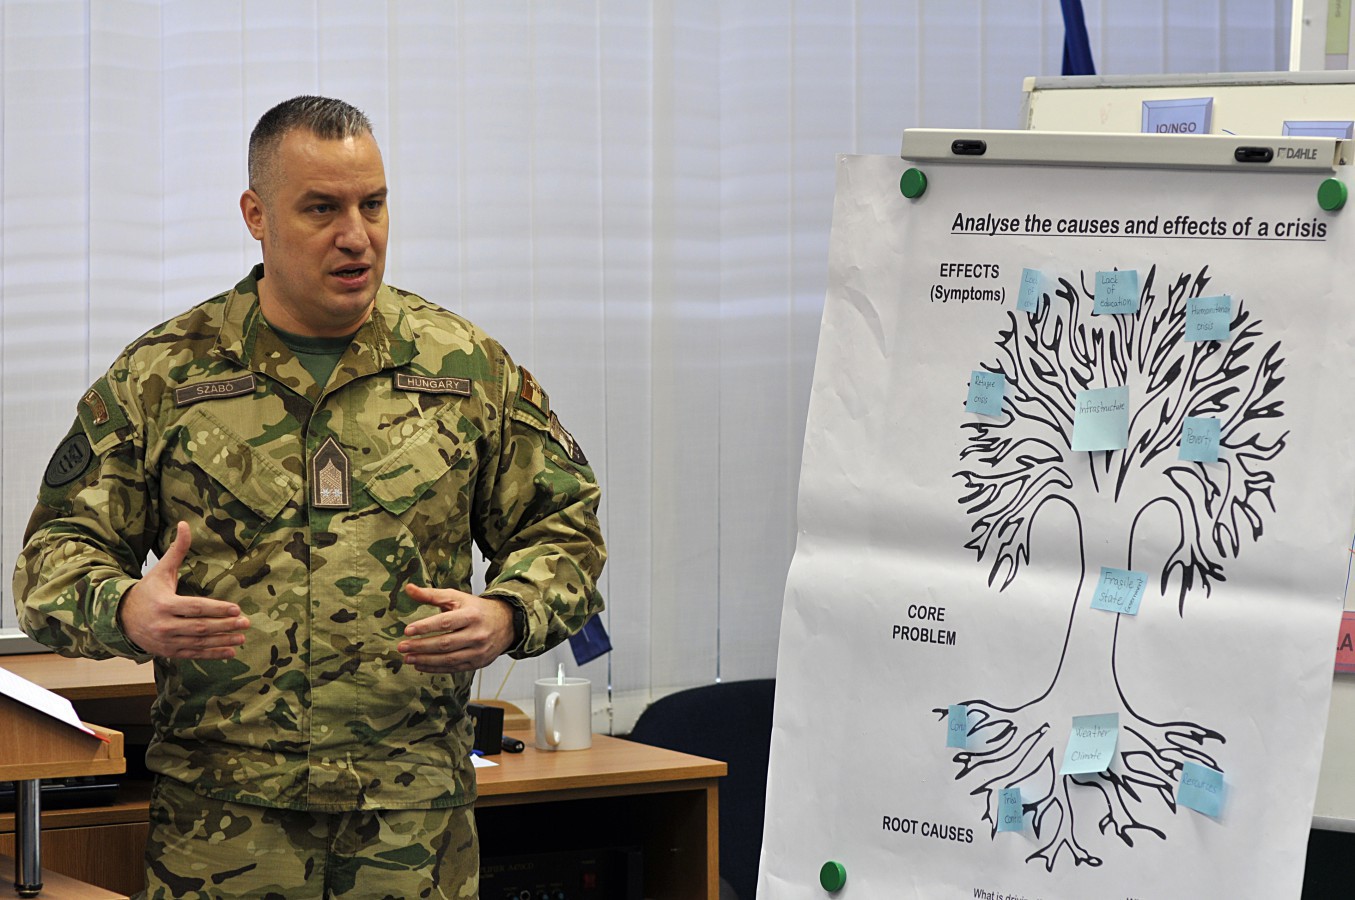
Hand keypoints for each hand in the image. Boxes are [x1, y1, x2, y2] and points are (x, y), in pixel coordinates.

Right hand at [118, 521, 249, 658]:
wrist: (120, 617)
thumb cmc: (147, 591)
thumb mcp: (160, 570)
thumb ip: (176, 550)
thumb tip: (185, 524)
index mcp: (164, 604)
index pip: (195, 607)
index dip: (216, 609)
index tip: (236, 609)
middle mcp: (164, 625)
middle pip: (199, 627)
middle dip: (224, 626)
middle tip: (245, 623)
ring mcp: (166, 641)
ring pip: (198, 643)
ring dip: (222, 641)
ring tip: (242, 638)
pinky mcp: (168, 652)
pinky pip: (193, 654)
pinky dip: (212, 654)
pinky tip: (230, 652)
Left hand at [398, 584, 515, 673]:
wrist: (506, 623)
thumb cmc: (477, 610)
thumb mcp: (457, 598)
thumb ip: (432, 595)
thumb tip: (408, 588)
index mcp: (471, 615)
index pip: (445, 622)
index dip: (425, 627)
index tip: (407, 630)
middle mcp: (477, 634)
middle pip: (445, 643)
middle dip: (421, 646)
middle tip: (402, 647)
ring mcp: (478, 651)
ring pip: (448, 659)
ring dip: (425, 660)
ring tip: (408, 658)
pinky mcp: (477, 663)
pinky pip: (454, 668)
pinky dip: (435, 668)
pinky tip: (421, 665)